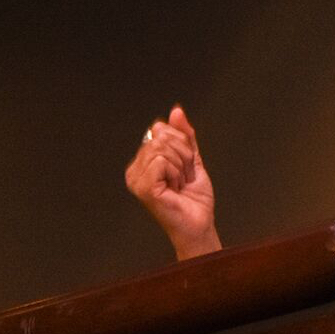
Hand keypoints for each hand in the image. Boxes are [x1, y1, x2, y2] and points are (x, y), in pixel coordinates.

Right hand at [125, 104, 221, 258]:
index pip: (160, 130)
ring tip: (179, 184)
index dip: (181, 144)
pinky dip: (176, 173)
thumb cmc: (194, 198)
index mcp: (143, 161)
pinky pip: (161, 161)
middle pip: (161, 137)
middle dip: (183, 155)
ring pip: (162, 148)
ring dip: (181, 166)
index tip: (184, 167)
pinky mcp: (142, 187)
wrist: (199, 223)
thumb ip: (184, 136)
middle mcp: (135, 169)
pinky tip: (175, 189)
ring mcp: (136, 179)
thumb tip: (176, 110)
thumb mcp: (191, 159)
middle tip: (183, 178)